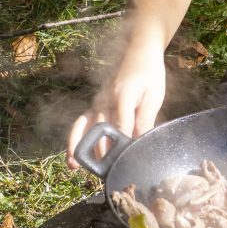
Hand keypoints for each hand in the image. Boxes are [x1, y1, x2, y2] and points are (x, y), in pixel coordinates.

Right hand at [66, 53, 165, 169]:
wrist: (139, 51)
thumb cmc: (149, 73)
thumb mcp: (154, 96)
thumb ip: (145, 119)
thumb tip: (141, 142)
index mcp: (123, 97)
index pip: (121, 129)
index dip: (124, 149)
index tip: (126, 165)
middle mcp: (105, 100)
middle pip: (101, 134)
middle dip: (104, 156)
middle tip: (108, 176)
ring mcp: (97, 102)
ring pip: (87, 131)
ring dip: (83, 151)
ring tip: (79, 169)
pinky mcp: (95, 104)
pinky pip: (80, 123)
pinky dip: (75, 140)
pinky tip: (73, 158)